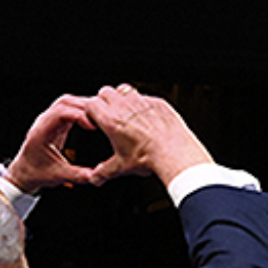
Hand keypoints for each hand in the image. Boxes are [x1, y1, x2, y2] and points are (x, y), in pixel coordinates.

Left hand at [6, 95, 102, 192]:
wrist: (26, 172)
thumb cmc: (37, 173)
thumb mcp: (57, 176)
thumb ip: (75, 175)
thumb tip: (93, 176)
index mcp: (41, 133)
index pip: (60, 113)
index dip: (78, 116)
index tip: (92, 126)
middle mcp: (43, 122)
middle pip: (64, 102)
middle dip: (84, 107)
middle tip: (101, 117)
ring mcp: (48, 120)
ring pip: (67, 102)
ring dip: (83, 106)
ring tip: (99, 116)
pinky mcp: (54, 121)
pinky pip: (68, 108)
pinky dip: (81, 110)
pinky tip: (92, 118)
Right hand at [84, 84, 213, 187]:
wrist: (175, 153)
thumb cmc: (149, 158)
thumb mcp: (121, 168)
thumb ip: (103, 172)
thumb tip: (95, 178)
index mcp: (112, 120)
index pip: (91, 104)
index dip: (91, 111)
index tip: (95, 119)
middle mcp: (125, 107)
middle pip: (105, 92)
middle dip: (105, 101)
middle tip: (109, 115)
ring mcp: (142, 102)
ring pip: (125, 89)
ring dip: (123, 98)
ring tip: (126, 113)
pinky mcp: (158, 102)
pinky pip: (146, 97)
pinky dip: (143, 104)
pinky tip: (147, 117)